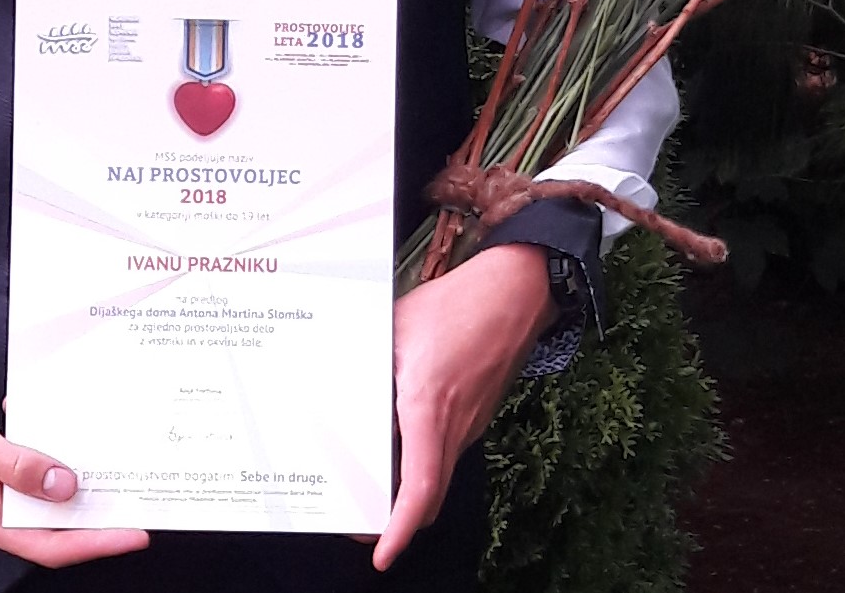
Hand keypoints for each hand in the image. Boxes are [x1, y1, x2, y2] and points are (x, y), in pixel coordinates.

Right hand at [0, 377, 149, 568]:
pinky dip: (57, 453)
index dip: (95, 543)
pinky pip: (38, 468)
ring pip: (50, 496)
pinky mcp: (2, 468)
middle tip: (140, 501)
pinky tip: (74, 433)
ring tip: (121, 472)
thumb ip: (16, 465)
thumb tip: (64, 487)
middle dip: (97, 517)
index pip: (50, 545)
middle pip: (56, 526)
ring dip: (82, 483)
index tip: (134, 533)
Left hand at [373, 243, 554, 571]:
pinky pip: (447, 450)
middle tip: (362, 524)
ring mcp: (470, 421)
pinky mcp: (477, 413)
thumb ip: (363, 361)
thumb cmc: (457, 304)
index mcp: (428, 406)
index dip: (399, 528)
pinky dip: (422, 461)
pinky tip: (397, 440)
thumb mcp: (394, 328)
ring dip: (408, 490)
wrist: (516, 291)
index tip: (381, 553)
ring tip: (370, 484)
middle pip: (429, 496)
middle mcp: (454, 424)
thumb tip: (328, 381)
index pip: (418, 486)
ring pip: (438, 474)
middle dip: (397, 521)